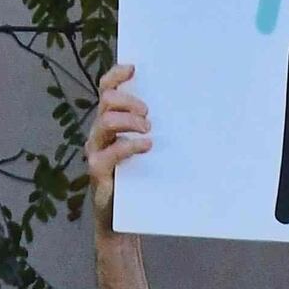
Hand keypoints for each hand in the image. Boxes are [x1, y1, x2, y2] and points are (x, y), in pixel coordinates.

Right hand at [85, 63, 150, 242]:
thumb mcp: (149, 151)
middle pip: (106, 100)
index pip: (106, 89)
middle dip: (129, 101)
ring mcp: (96, 151)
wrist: (123, 220)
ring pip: (105, 121)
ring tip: (148, 130)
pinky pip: (109, 151)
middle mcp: (99, 133)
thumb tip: (191, 111)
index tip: (134, 68)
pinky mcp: (97, 170)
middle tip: (149, 113)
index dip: (116, 75)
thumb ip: (156, 132)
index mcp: (110, 123)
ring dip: (130, 121)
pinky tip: (146, 147)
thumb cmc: (140, 182)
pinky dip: (129, 145)